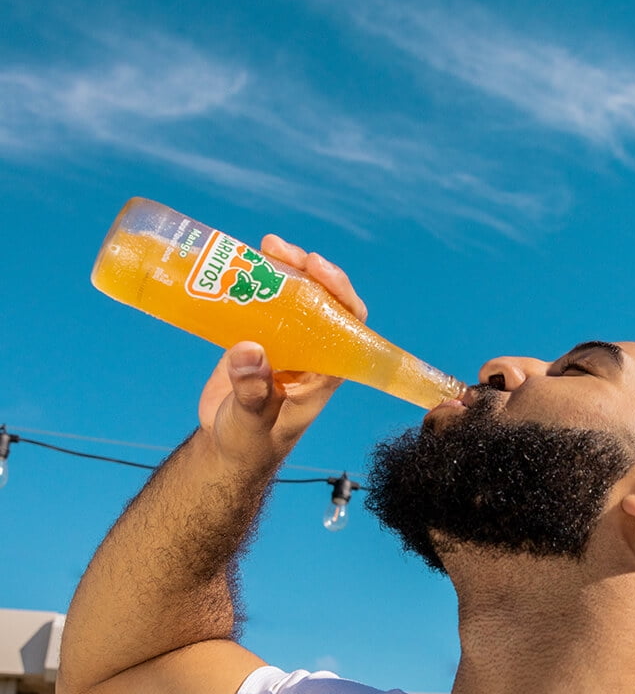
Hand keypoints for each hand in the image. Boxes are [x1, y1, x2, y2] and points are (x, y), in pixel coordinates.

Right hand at [197, 235, 367, 471]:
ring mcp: (284, 341)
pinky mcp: (257, 337)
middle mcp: (310, 350)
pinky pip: (262, 302)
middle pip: (322, 300)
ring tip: (267, 245)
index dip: (340, 292)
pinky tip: (242, 259)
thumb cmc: (250, 444)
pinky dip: (256, 279)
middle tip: (284, 250)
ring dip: (285, 268)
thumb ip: (253, 394)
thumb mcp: (252, 424)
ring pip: (294, 295)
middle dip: (309, 271)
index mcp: (324, 370)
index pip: (349, 323)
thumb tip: (250, 351)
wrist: (226, 449)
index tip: (318, 270)